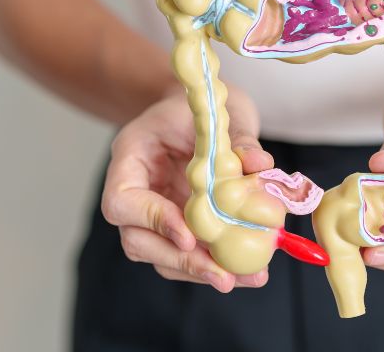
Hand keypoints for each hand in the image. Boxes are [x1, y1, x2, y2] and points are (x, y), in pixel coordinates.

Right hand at [101, 87, 273, 291]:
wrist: (196, 107)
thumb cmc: (198, 104)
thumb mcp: (217, 110)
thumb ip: (237, 138)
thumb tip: (261, 166)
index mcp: (130, 157)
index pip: (122, 201)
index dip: (153, 221)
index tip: (189, 236)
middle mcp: (136, 191)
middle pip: (138, 241)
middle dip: (182, 262)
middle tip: (223, 276)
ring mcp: (154, 213)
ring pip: (163, 257)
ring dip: (202, 272)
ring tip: (247, 278)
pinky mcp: (177, 227)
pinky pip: (188, 255)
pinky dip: (216, 265)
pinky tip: (249, 273)